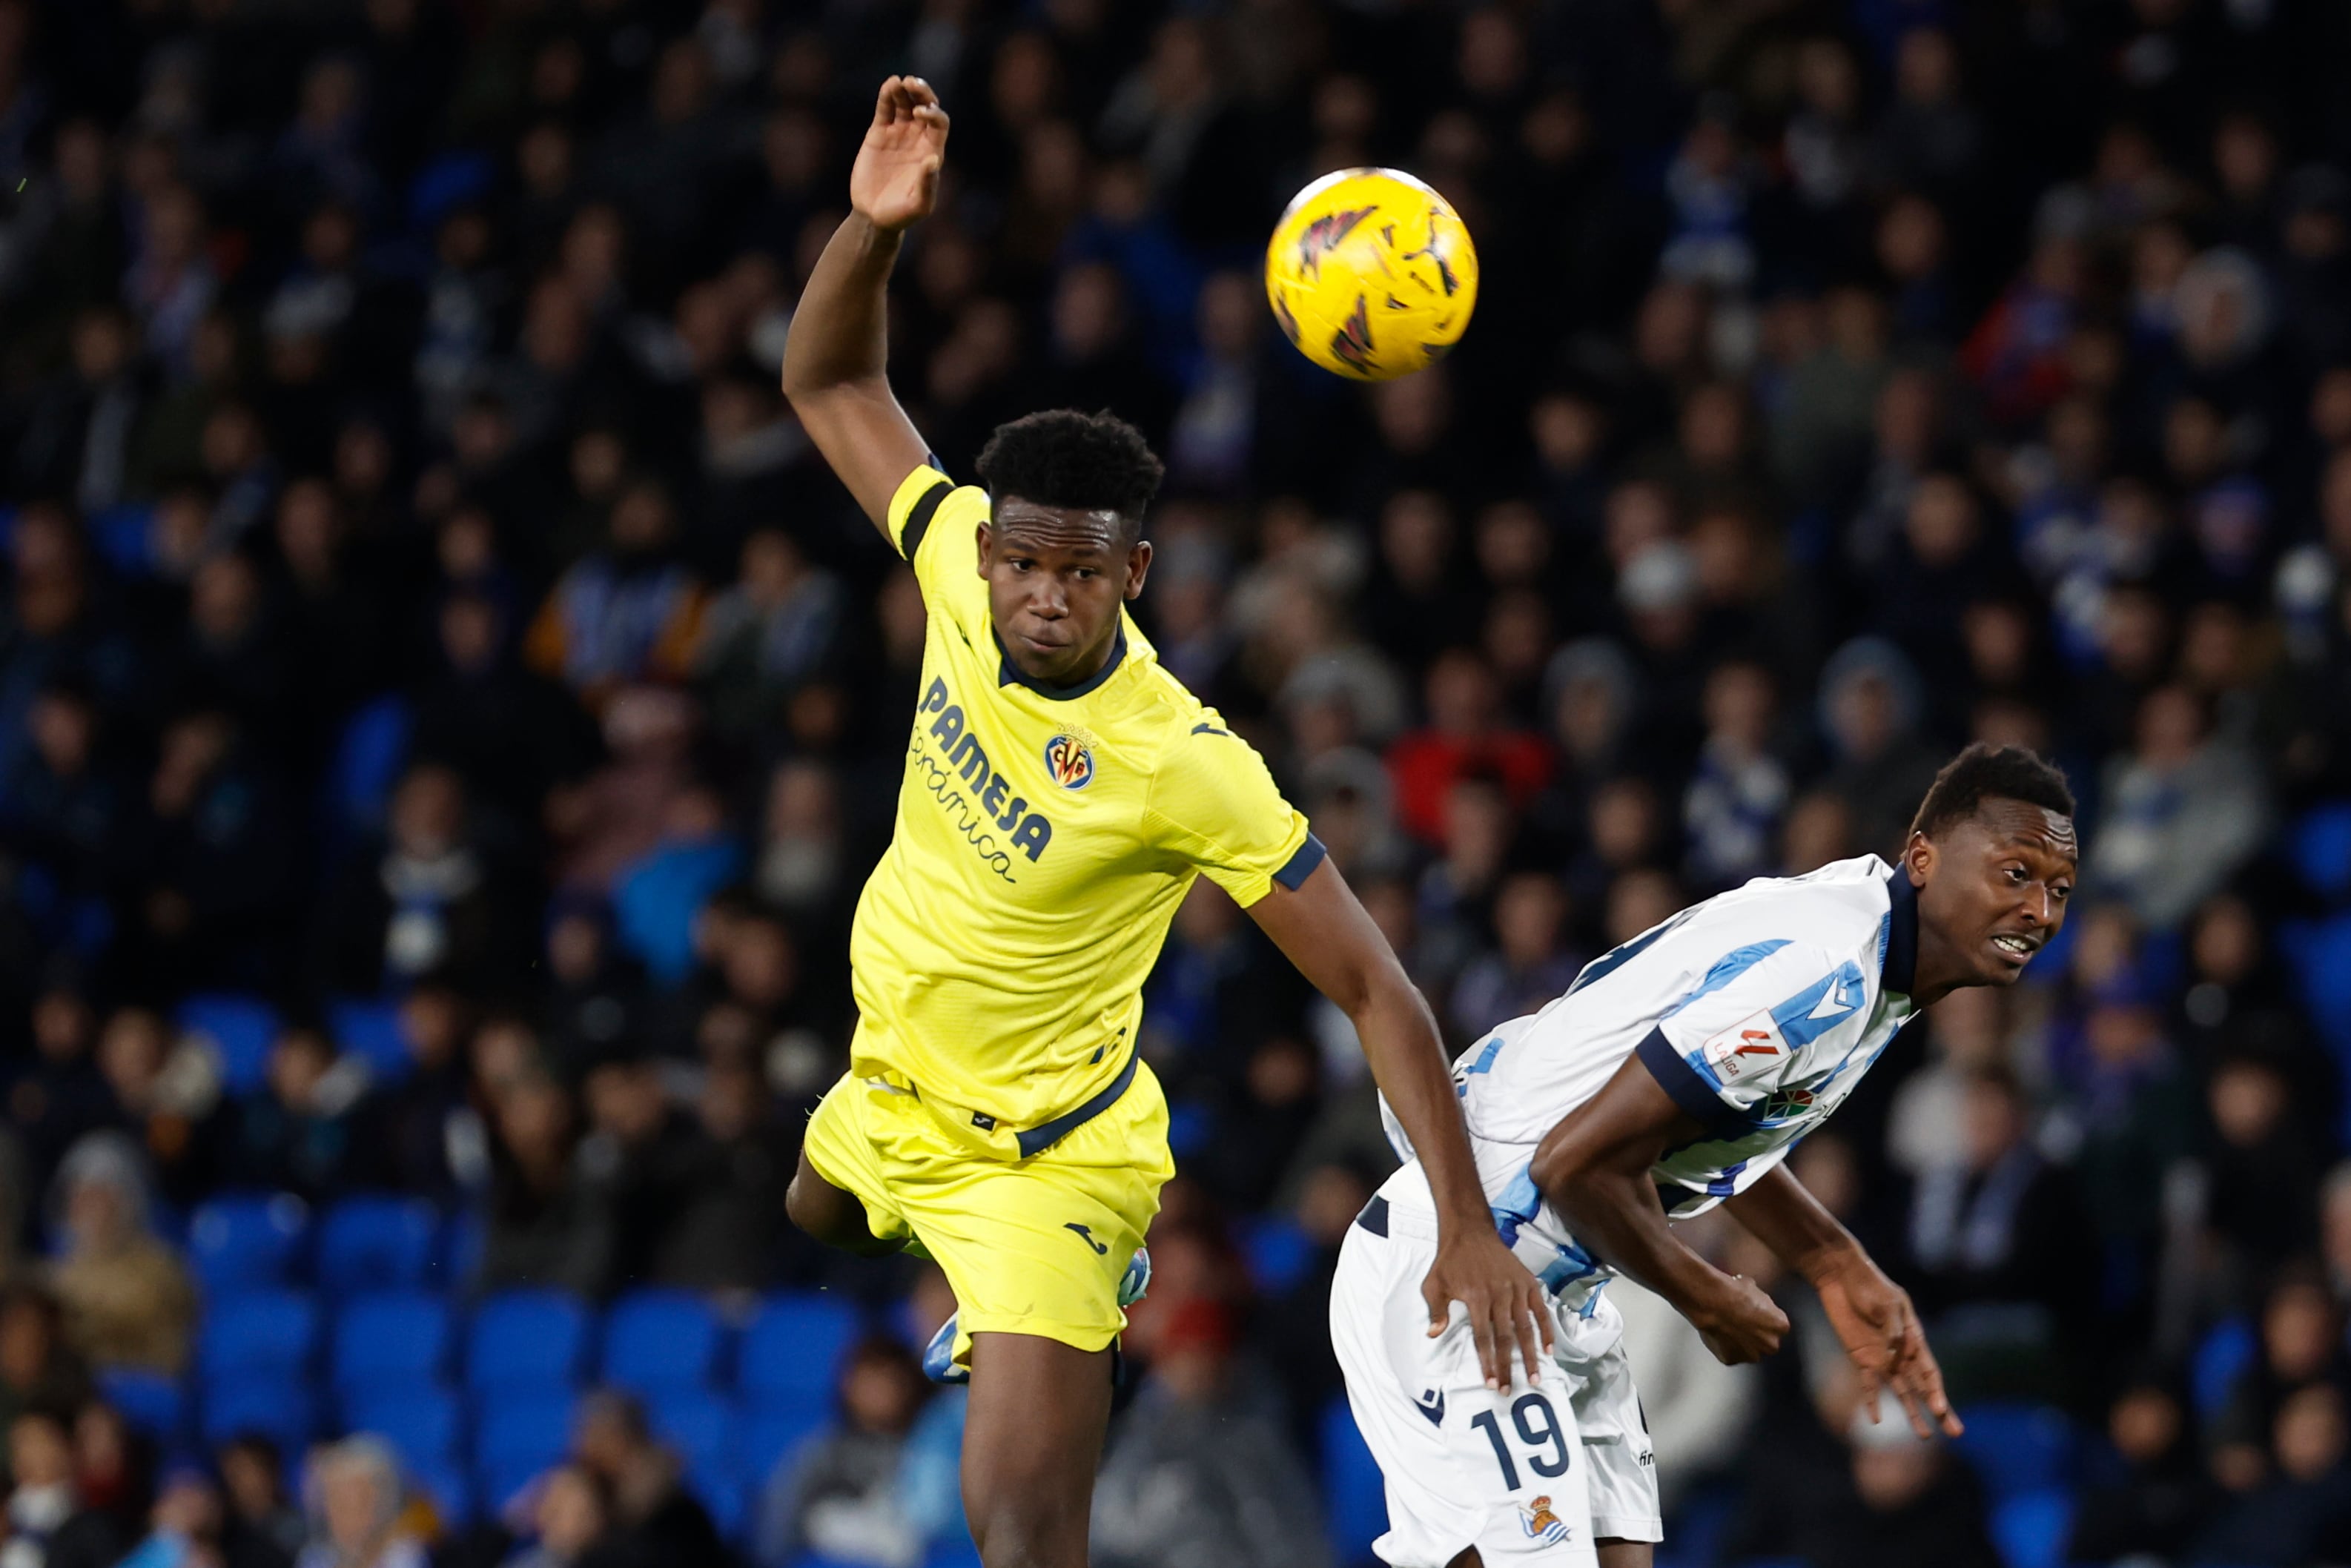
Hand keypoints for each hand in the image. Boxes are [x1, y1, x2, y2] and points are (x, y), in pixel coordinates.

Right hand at [852, 76, 949, 231]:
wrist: (874, 215)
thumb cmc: (901, 214)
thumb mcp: (919, 205)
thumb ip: (927, 185)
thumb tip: (933, 160)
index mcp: (932, 151)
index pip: (939, 123)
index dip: (933, 113)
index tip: (920, 113)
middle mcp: (917, 138)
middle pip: (925, 106)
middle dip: (922, 93)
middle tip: (913, 83)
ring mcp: (898, 134)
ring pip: (905, 103)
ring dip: (904, 90)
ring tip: (898, 82)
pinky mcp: (878, 133)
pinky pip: (885, 109)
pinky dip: (887, 96)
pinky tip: (889, 85)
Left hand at [1423, 1229, 1555, 1389]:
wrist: (1470, 1231)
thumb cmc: (1450, 1261)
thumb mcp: (1434, 1283)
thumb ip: (1436, 1309)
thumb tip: (1434, 1334)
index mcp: (1477, 1297)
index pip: (1484, 1337)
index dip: (1488, 1362)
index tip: (1491, 1383)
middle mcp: (1499, 1294)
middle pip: (1506, 1337)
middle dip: (1508, 1366)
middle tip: (1510, 1390)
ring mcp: (1516, 1288)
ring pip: (1526, 1327)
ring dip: (1530, 1355)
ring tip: (1534, 1377)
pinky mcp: (1528, 1282)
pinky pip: (1540, 1310)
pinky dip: (1547, 1330)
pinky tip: (1549, 1350)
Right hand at [1691, 1273, 1788, 1364]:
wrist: (1712, 1301)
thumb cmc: (1733, 1292)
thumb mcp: (1754, 1288)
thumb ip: (1760, 1303)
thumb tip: (1754, 1302)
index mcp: (1781, 1326)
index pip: (1777, 1325)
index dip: (1765, 1319)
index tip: (1754, 1313)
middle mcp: (1770, 1344)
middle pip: (1766, 1342)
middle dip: (1756, 1335)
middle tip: (1741, 1322)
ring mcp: (1751, 1355)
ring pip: (1748, 1351)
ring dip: (1741, 1343)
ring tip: (1727, 1327)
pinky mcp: (1731, 1359)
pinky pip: (1730, 1354)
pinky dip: (1725, 1347)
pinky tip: (1718, 1333)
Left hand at [1815, 1255, 1961, 1437]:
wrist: (1841, 1277)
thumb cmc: (1869, 1285)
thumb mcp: (1886, 1302)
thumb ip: (1892, 1327)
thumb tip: (1896, 1350)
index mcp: (1914, 1339)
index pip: (1929, 1371)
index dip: (1936, 1391)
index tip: (1941, 1411)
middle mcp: (1902, 1354)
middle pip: (1923, 1387)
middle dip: (1939, 1410)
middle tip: (1956, 1433)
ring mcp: (1883, 1359)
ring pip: (1901, 1392)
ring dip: (1912, 1413)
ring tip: (1924, 1435)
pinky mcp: (1861, 1358)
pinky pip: (1868, 1385)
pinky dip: (1872, 1402)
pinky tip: (1876, 1420)